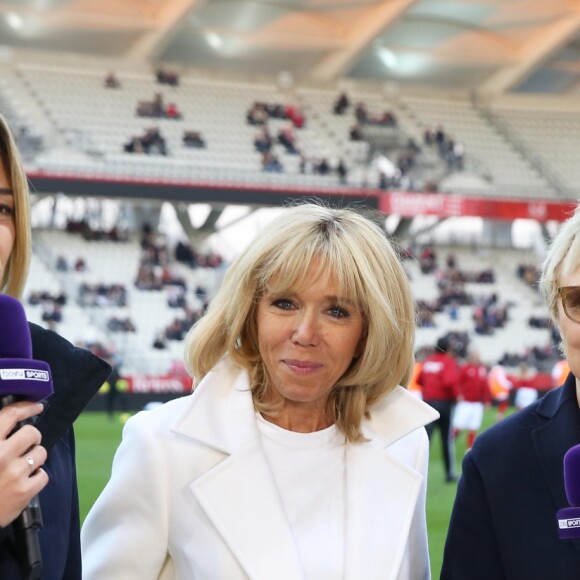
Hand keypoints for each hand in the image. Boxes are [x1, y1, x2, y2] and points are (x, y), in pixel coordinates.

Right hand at [0, 401, 47, 527]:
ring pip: (41, 453)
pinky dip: (36, 478)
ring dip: (34, 458)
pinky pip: (43, 475)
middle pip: (32, 433)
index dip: (26, 407)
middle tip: (24, 446)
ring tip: (21, 466)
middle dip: (31, 438)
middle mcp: (1, 455)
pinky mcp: (24, 491)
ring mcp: (15, 473)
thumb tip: (8, 421)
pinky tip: (23, 482)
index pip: (11, 415)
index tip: (36, 406)